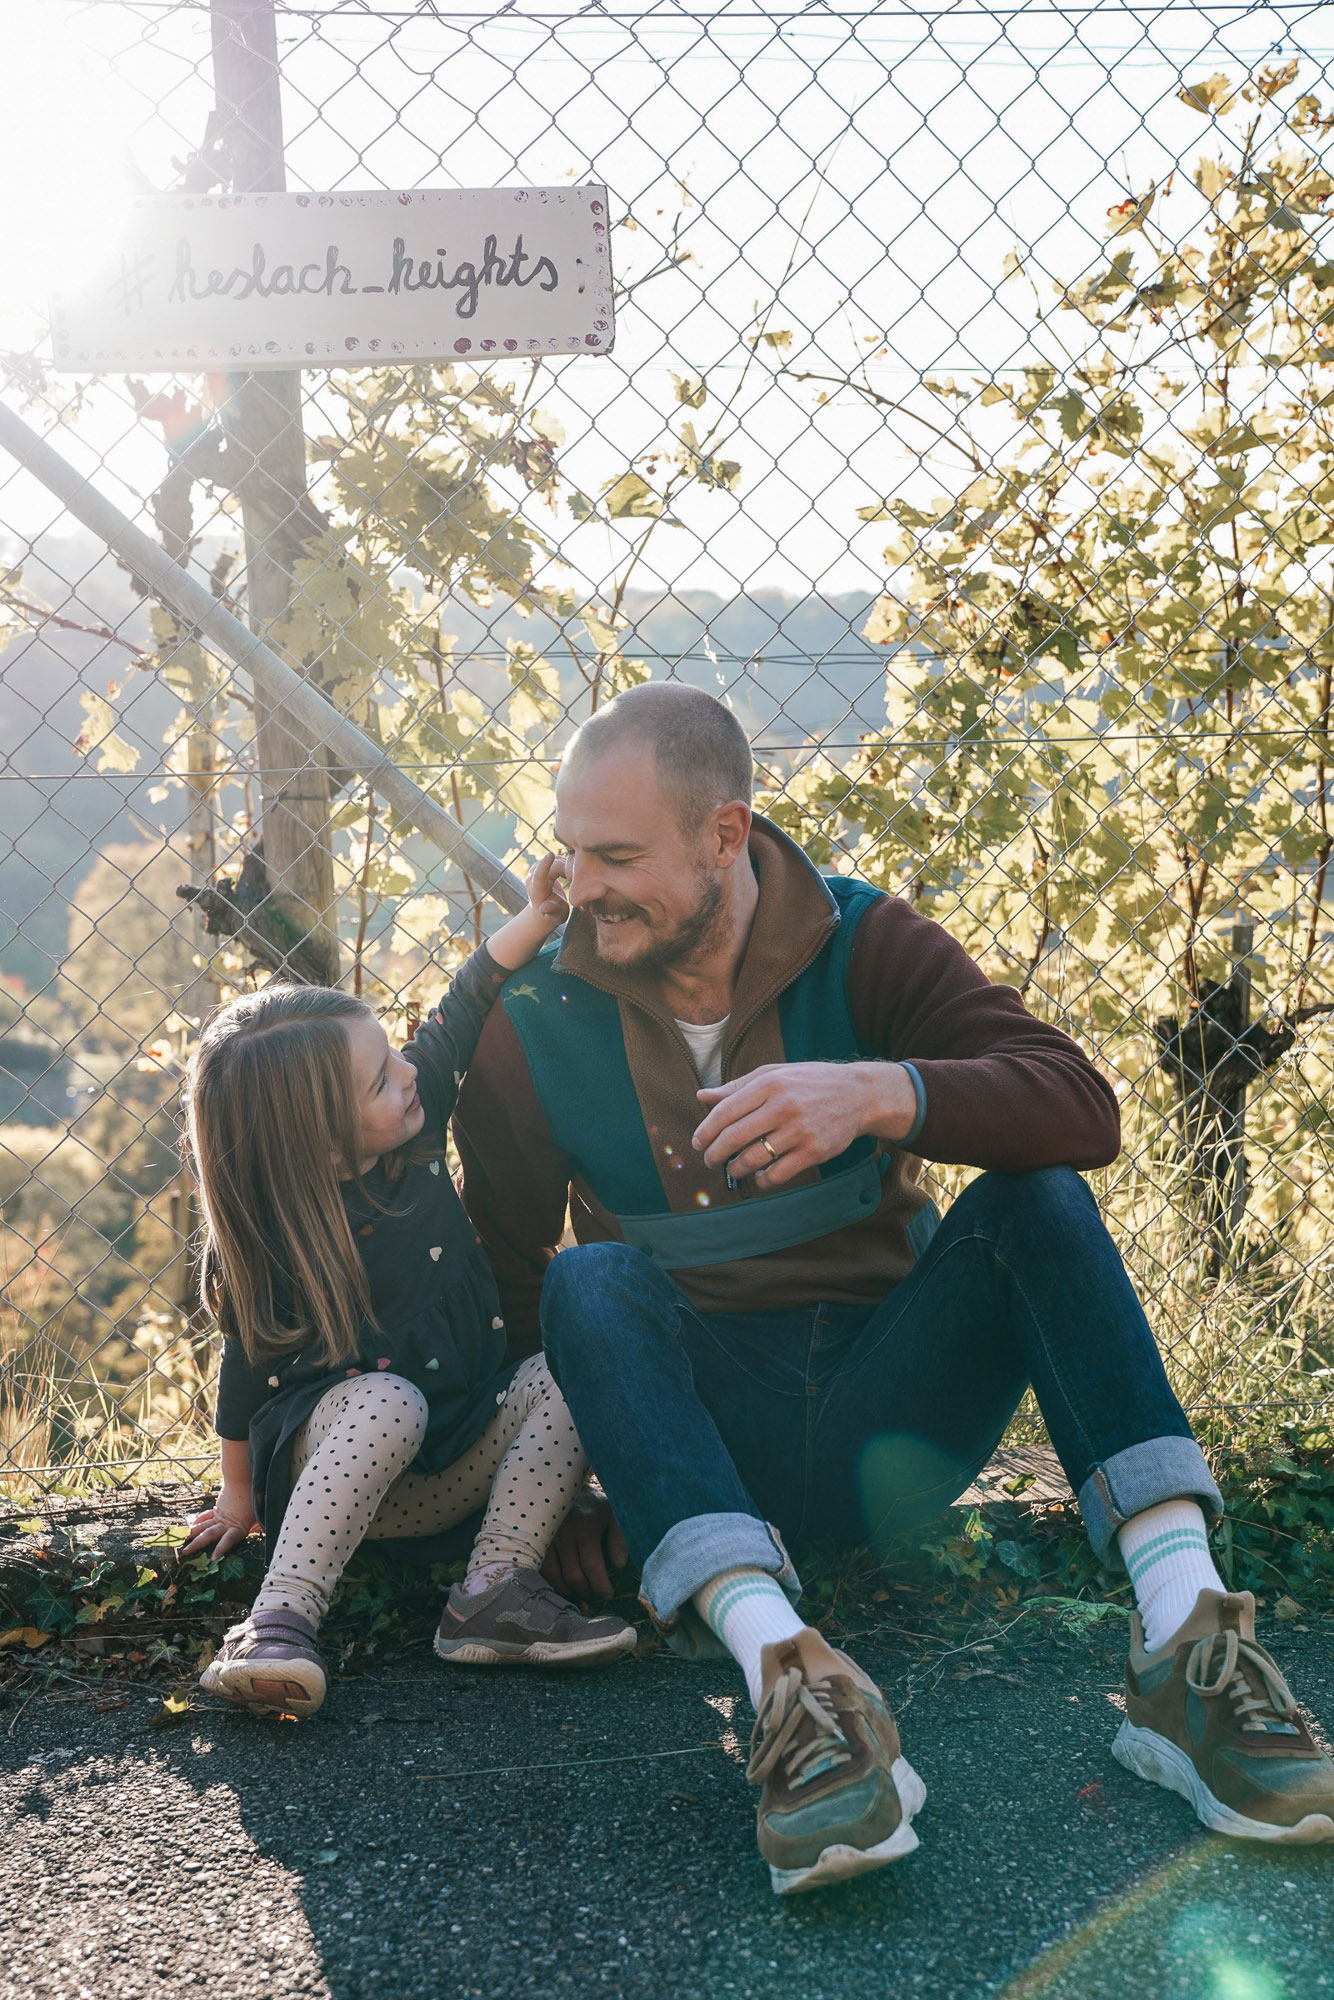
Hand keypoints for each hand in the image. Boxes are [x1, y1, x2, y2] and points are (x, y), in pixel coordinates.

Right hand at [182, 1484, 257, 1559]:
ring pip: (204, 1526)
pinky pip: (206, 1516)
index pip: (228, 1540)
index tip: (213, 1558)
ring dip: (192, 1534)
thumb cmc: (255, 1496)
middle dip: (197, 1544)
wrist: (243, 1478)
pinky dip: (199, 1521)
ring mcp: (220, 1515)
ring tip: (182, 1541)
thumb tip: (268, 1532)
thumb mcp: (260, 1513)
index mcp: (239, 1526)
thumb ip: (260, 1525)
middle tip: (185, 1553)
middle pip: (209, 1535)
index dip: (221, 1548)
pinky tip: (192, 1526)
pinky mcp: (218, 1509)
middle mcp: (226, 1522)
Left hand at [487, 854, 570, 970]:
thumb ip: (552, 911)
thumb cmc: (552, 916)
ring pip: (558, 860)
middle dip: (569, 870)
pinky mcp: (543, 863)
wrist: (544, 910)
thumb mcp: (555, 917)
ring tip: (575, 880)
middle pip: (554, 865)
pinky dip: (568, 864)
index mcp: (536, 889)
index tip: (551, 854)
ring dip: (569, 867)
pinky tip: (572, 874)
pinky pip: (559, 859)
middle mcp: (533, 875)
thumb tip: (544, 908)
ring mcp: (537, 867)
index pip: (539, 874)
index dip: (545, 864)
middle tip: (579, 882)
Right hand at [541, 1489, 628, 1600]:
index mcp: (585, 1525)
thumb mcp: (611, 1514)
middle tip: (593, 1596)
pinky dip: (550, 1583)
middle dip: (585, 1591)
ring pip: (554, 1576)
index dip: (600, 1585)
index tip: (607, 1595)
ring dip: (567, 1591)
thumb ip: (619, 1539)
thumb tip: (619, 1566)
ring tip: (579, 1594)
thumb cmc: (590, 1504)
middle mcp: (563, 1531)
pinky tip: (561, 1586)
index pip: (592, 1565)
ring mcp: (545, 1536)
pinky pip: (540, 1569)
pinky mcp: (532, 1540)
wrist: (560, 1486)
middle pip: (573, 1575)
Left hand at [692, 1060, 916, 1188]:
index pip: (726, 1111)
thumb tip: (702, 1097)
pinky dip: (763, 1180)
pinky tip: (759, 1176)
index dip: (706, 1130)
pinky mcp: (814, 1152)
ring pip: (754, 1159)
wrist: (858, 1094)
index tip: (698, 1143)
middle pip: (734, 1138)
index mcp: (769, 1083)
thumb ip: (737, 1087)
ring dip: (736, 1169)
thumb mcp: (773, 1074)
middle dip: (715, 1154)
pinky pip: (778, 1174)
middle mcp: (783, 1106)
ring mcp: (800, 1130)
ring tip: (733, 1169)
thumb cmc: (809, 1083)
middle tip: (710, 1160)